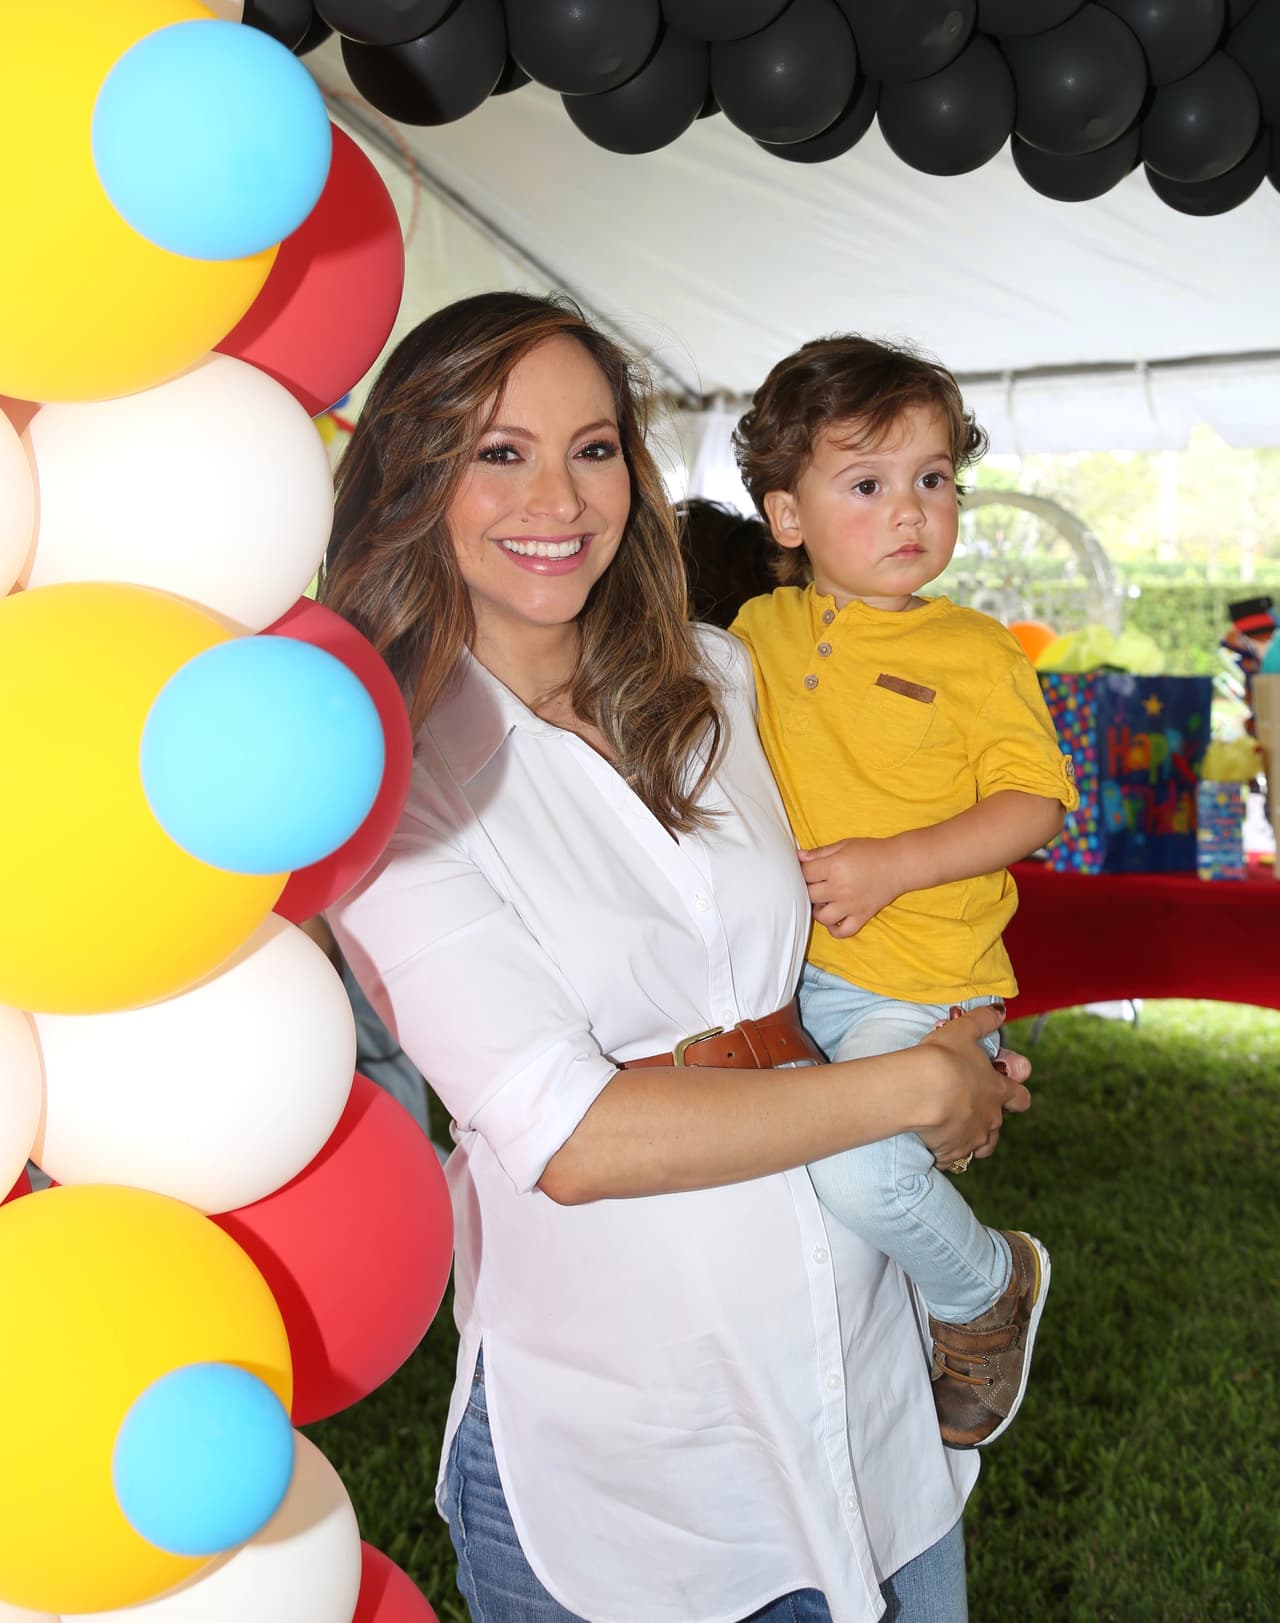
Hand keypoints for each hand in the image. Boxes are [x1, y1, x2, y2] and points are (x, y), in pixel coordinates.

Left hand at [798, 837, 905, 938]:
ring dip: (818, 910)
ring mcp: (850, 905)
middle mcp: (840, 888)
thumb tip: (799, 857)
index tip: (806, 869)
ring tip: (824, 901)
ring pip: (822, 917)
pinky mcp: (861, 916)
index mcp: (834, 867)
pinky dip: (835, 929)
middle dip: (809, 889)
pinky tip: (835, 919)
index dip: (802, 871)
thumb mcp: (844, 845)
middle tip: (816, 884)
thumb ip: (820, 852)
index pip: (805, 874)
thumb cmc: (872, 852)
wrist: (900, 864)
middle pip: (810, 895)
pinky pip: (843, 931)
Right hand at [913, 1004, 1030, 1168]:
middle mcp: (991, 1119)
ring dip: (973, 1140)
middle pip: (999, 1127)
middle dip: (988, 1120)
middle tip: (969, 1110)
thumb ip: (983, 1020)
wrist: (920, 1090)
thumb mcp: (963, 1030)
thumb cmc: (944, 1058)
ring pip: (981, 1147)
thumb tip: (1000, 1010)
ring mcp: (973, 1139)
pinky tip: (935, 1144)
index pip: (1020, 1098)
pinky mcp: (952, 1154)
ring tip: (956, 1131)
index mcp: (998, 1091)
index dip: (1017, 1096)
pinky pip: (953, 1159)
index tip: (1011, 1094)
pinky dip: (947, 1152)